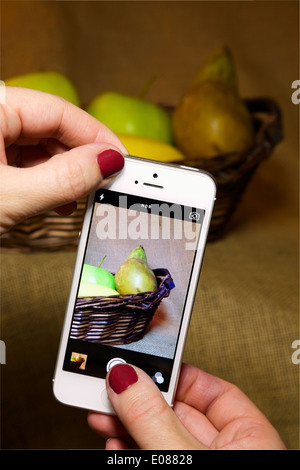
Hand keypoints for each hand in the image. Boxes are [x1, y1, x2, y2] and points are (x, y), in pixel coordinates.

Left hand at [0, 87, 126, 233]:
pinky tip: (53, 198)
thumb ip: (61, 179)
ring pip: (40, 147)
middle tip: (103, 183)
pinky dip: (43, 180)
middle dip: (80, 160)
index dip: (96, 136)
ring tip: (77, 197)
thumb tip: (106, 161)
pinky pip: (24, 161)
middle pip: (52, 129)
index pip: (59, 110)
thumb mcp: (9, 196)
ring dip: (63, 175)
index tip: (121, 161)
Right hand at [88, 363, 285, 449]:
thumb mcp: (186, 456)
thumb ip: (155, 419)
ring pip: (158, 434)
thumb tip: (125, 377)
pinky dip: (129, 446)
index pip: (207, 387)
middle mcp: (227, 451)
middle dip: (136, 398)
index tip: (138, 362)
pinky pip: (151, 453)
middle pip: (174, 409)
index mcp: (250, 437)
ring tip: (99, 411)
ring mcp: (199, 464)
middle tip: (106, 385)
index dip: (170, 370)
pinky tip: (113, 440)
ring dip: (125, 422)